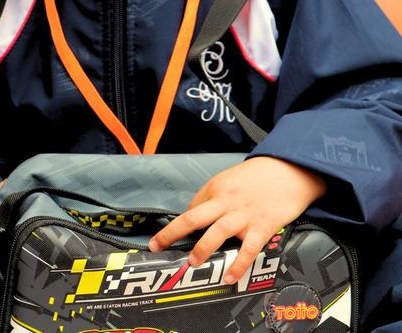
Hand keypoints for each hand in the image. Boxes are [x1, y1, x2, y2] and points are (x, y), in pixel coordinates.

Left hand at [148, 157, 325, 284]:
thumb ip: (215, 196)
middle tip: (157, 245)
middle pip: (194, 217)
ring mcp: (244, 214)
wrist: (290, 169)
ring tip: (192, 262)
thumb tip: (199, 213)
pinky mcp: (263, 225)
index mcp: (217, 188)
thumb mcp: (231, 178)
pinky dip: (238, 264)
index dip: (179, 224)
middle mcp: (227, 200)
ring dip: (202, 248)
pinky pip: (248, 249)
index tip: (166, 237)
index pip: (192, 208)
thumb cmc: (259, 175)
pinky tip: (229, 276)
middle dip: (173, 232)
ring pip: (218, 231)